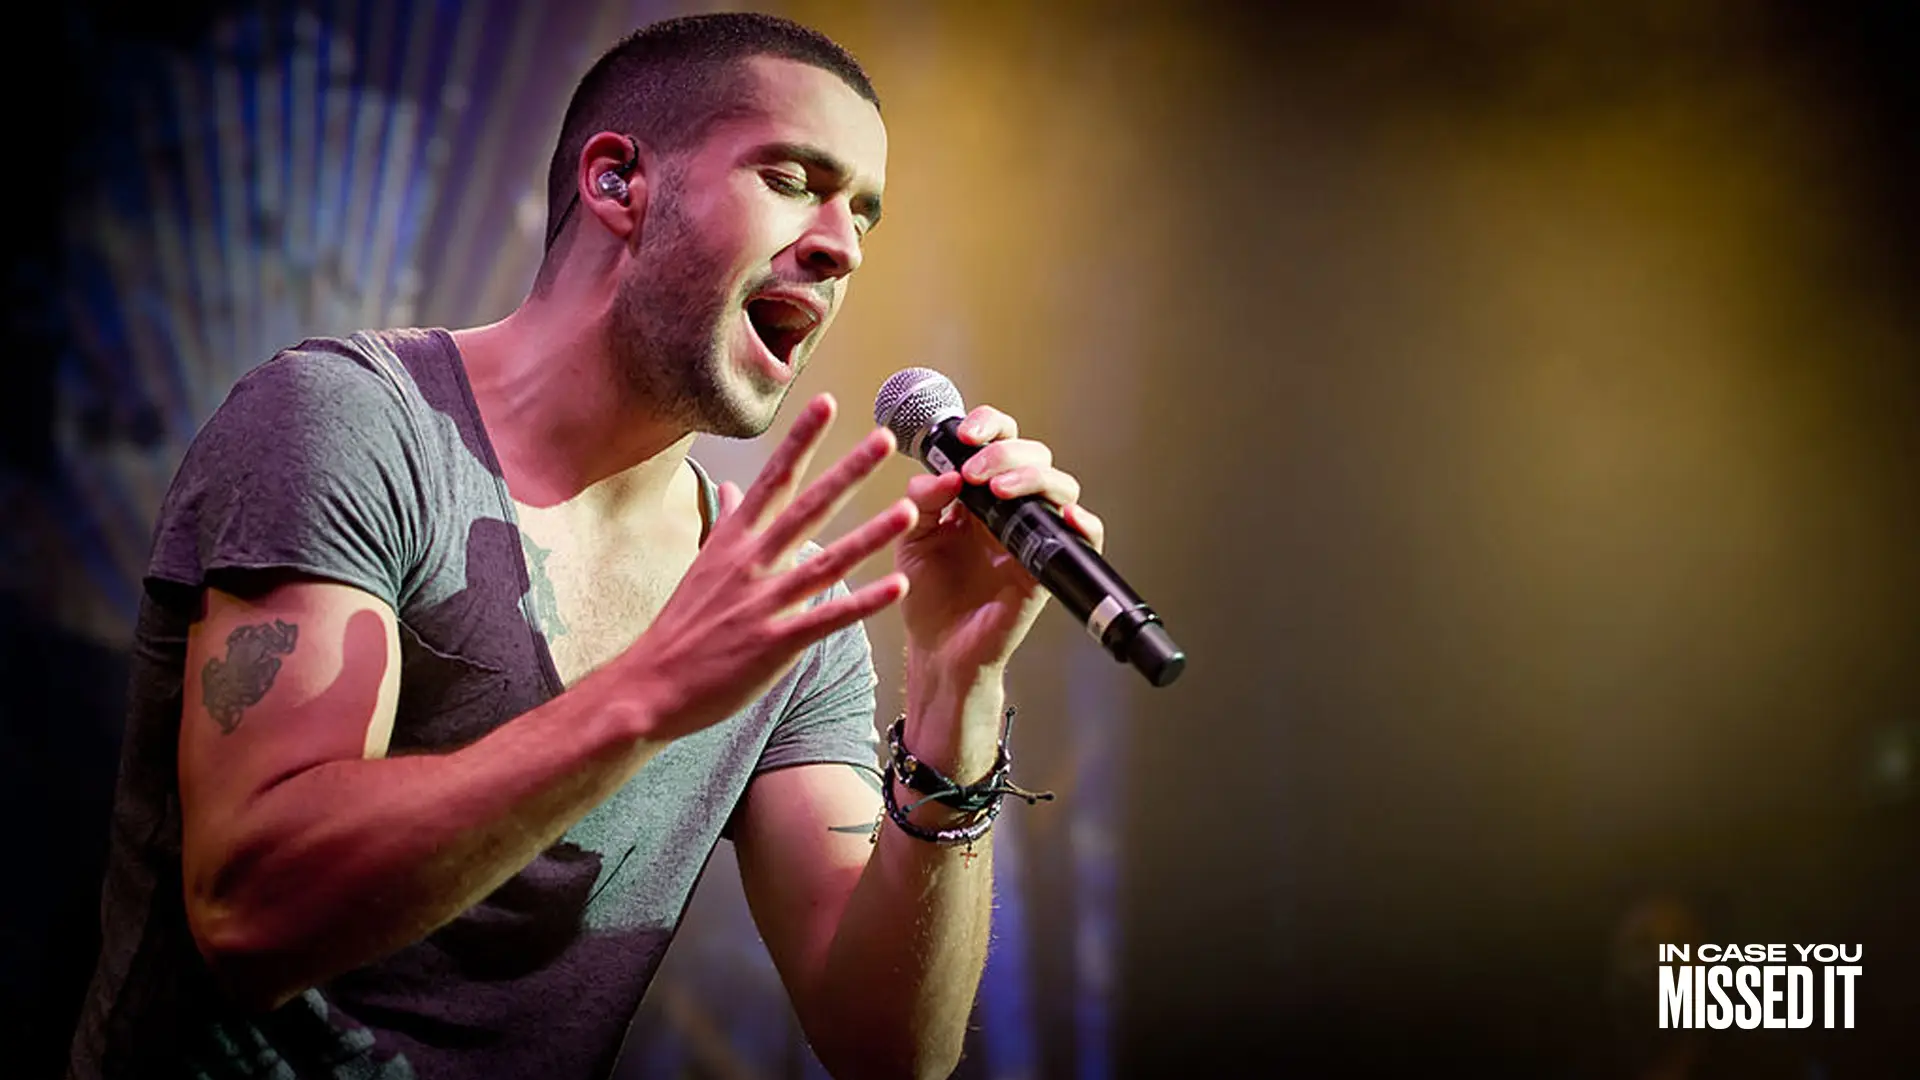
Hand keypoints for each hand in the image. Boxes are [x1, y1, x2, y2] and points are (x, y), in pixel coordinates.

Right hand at [622, 394, 915, 739]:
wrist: (648, 686)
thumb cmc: (680, 627)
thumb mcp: (701, 564)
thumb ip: (726, 523)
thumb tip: (733, 488)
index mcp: (734, 541)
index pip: (772, 478)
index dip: (800, 439)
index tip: (825, 402)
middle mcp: (751, 563)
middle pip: (807, 507)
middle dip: (847, 471)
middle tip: (884, 438)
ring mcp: (764, 602)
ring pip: (827, 561)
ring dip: (870, 535)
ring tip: (907, 509)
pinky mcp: (775, 642)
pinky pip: (828, 617)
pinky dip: (862, 602)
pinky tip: (895, 586)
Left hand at [896, 405, 1104, 676]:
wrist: (937, 648)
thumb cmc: (928, 595)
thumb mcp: (911, 535)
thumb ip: (922, 499)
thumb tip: (947, 475)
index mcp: (978, 495)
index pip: (998, 441)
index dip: (988, 425)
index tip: (964, 435)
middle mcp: (1010, 510)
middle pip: (1033, 455)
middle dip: (1004, 452)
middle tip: (974, 473)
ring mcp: (1032, 536)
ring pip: (1060, 486)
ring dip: (1033, 477)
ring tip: (1000, 491)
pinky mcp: (1047, 567)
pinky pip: (1083, 538)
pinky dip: (1083, 522)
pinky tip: (1063, 515)